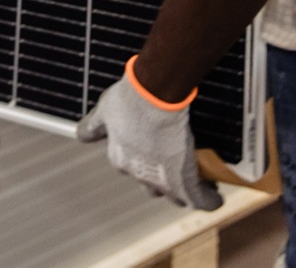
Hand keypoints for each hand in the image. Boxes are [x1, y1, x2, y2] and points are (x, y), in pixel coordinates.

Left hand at [76, 68, 221, 210]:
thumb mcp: (103, 111)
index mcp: (120, 158)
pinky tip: (215, 195)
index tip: (156, 155)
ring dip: (184, 189)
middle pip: (152, 186)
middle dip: (163, 179)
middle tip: (177, 165)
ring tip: (199, 177)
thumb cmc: (129, 100)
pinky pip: (199, 200)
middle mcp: (138, 174)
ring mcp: (161, 180)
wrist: (154, 96)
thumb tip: (80, 135)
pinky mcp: (184, 181)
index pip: (131, 169)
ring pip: (174, 195)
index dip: (145, 163)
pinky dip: (208, 200)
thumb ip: (93, 126)